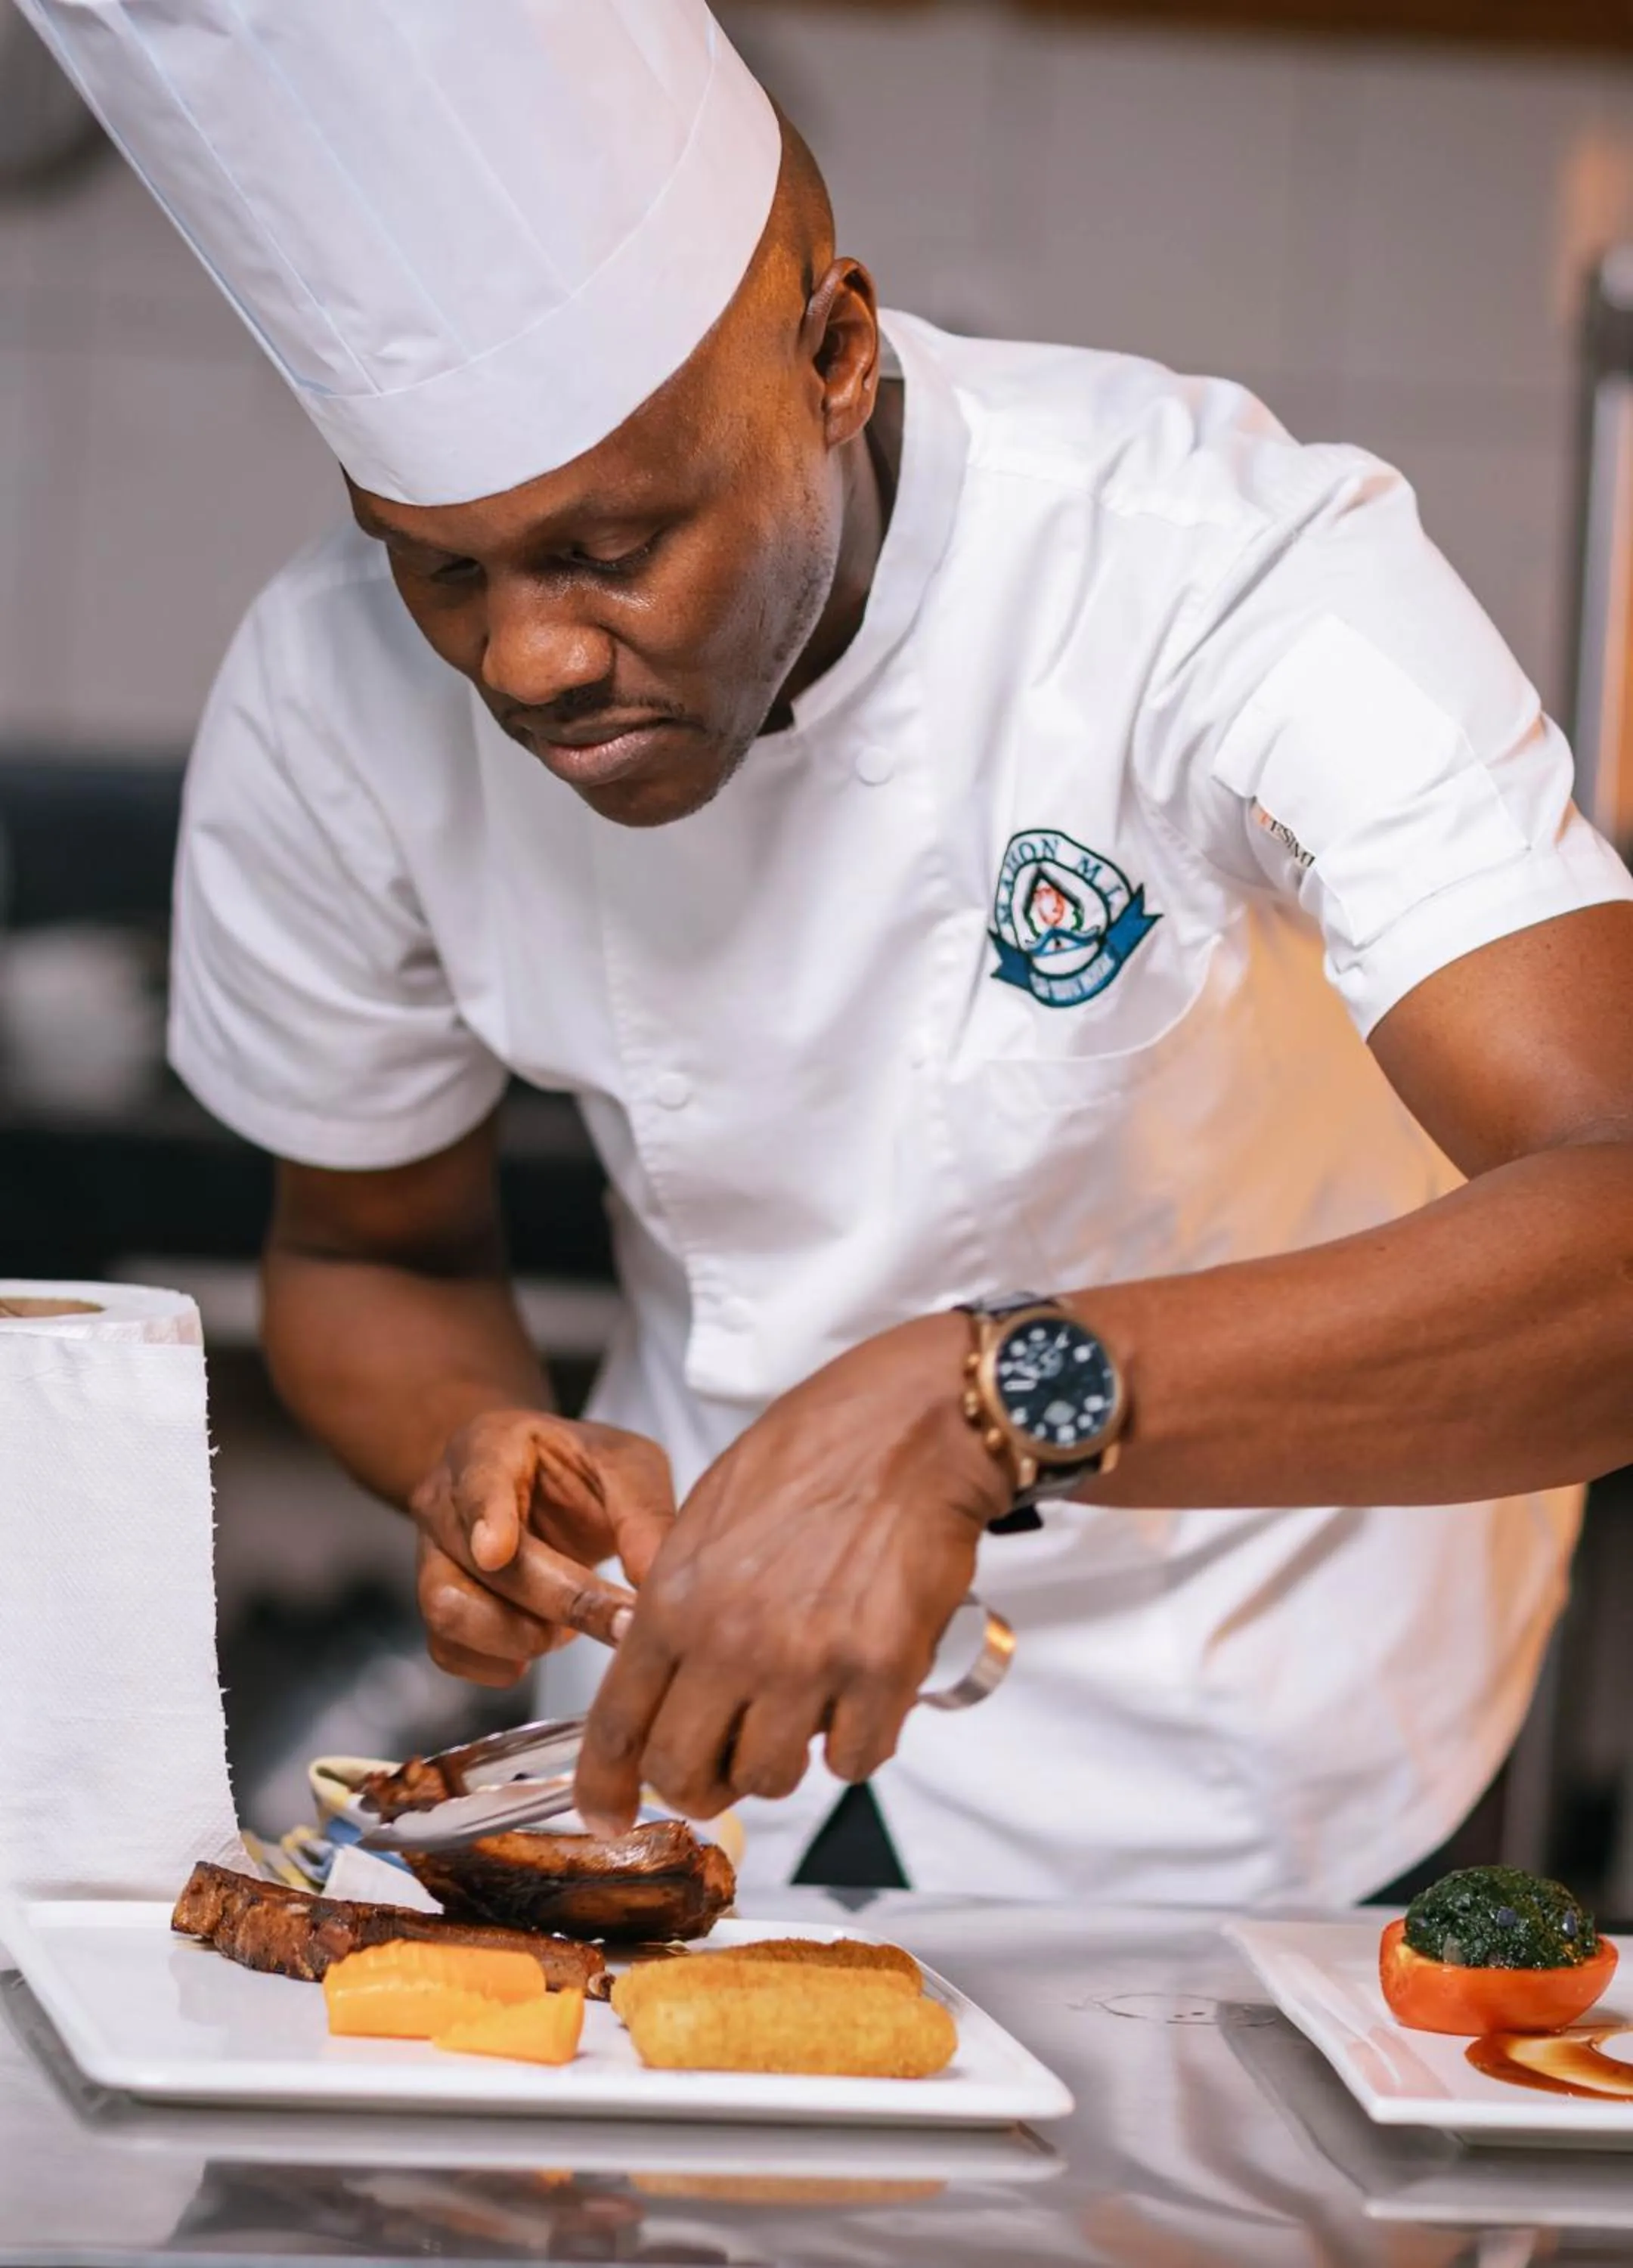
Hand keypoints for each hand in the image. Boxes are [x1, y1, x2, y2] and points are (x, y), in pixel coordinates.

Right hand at [409, 1411, 675, 1686]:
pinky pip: (448, 1651)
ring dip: (521, 1635)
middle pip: (480, 1563)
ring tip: (571, 1627)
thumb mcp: (624, 1465)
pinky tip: (542, 1640)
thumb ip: (642, 1513)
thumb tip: (654, 1581)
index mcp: (490, 1446)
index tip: (497, 1553)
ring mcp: (432, 1557)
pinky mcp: (436, 1606)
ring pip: (450, 1612)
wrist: (536, 1486)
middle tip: (622, 1622)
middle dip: (559, 1601)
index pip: (477, 1478)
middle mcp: (446, 1501)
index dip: (486, 1515)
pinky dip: (499, 1663)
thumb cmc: (578, 1469)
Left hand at [573, 1313, 1010, 1827]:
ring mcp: (808, 1664)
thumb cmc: (812, 1456)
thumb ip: (676, 1600)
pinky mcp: (881, 1673)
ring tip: (807, 1705)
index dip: (606, 1786)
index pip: (618, 1725)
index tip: (609, 1815)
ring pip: (771, 1778)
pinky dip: (857, 1741)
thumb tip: (661, 1671)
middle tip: (725, 1762)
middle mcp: (731, 1643)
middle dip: (702, 1782)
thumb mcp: (707, 1518)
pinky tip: (862, 1692)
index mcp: (676, 1600)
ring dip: (785, 1757)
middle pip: (687, 1773)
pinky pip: (855, 1759)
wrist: (909, 1428)